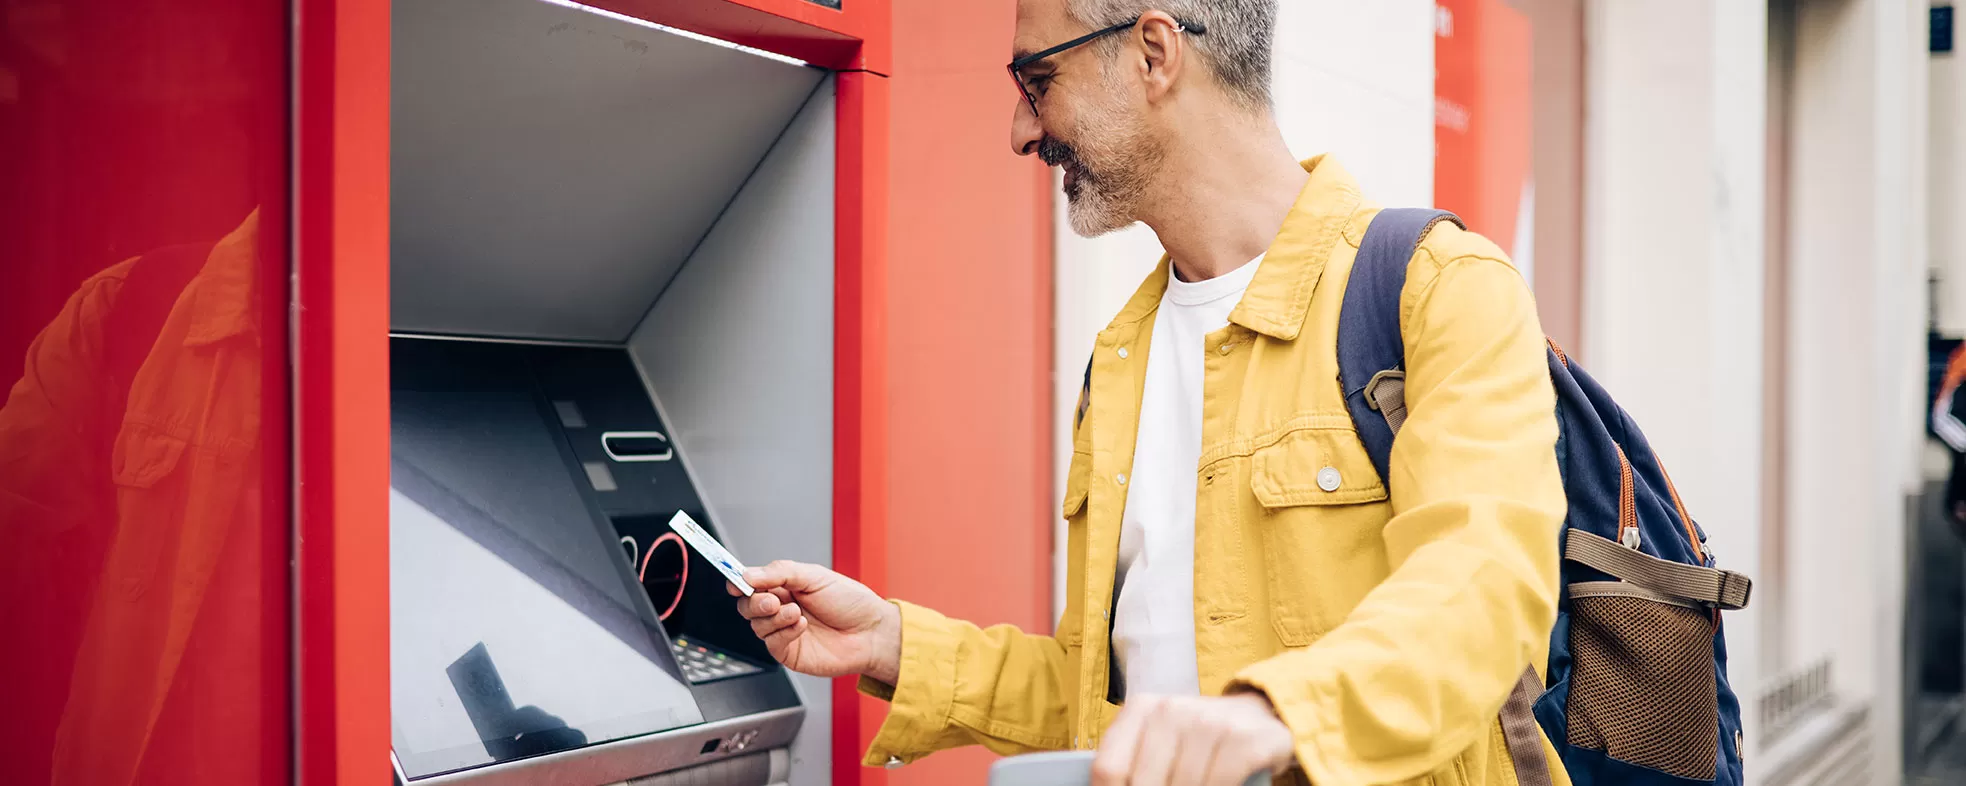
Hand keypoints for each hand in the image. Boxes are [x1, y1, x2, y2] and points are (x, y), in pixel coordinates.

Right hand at [729, 561, 901, 682]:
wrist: (871, 632)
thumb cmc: (850, 603)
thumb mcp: (814, 576)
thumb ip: (779, 573)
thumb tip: (747, 574)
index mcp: (785, 587)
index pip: (752, 584)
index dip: (740, 582)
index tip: (736, 582)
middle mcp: (781, 609)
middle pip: (747, 606)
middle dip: (754, 602)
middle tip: (772, 600)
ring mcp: (783, 632)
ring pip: (756, 625)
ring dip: (773, 617)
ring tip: (796, 612)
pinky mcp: (788, 652)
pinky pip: (771, 643)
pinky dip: (783, 632)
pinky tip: (801, 625)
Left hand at [1091, 692, 1295, 785]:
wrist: (1258, 716)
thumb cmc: (1199, 740)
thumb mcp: (1160, 743)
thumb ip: (1135, 767)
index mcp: (1141, 710)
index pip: (1109, 769)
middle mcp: (1171, 709)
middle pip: (1144, 784)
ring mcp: (1209, 722)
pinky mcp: (1243, 739)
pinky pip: (1218, 784)